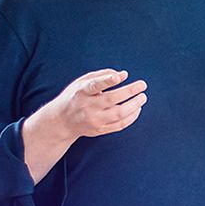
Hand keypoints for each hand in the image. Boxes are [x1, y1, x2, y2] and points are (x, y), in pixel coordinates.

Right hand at [32, 69, 146, 141]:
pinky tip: (137, 109)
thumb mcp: (82, 82)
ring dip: (135, 105)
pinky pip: (120, 125)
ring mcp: (94, 120)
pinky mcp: (100, 130)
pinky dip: (132, 117)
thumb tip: (123, 74)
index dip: (107, 81)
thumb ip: (102, 76)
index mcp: (81, 92)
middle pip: (111, 99)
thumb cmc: (75, 97)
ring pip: (119, 114)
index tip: (119, 77)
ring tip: (143, 97)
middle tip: (143, 85)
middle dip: (130, 91)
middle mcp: (87, 107)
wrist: (61, 122)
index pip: (94, 85)